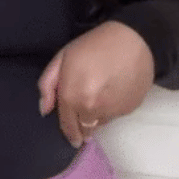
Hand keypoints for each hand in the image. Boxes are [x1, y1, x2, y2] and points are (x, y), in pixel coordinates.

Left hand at [37, 20, 155, 148]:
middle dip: (82, 127)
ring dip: (97, 117)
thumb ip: (47, 85)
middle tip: (84, 116)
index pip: (68, 126)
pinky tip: (114, 92)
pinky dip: (112, 109)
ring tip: (100, 96)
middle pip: (85, 130)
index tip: (73, 139)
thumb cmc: (93, 46)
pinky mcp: (130, 109)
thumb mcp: (62, 57)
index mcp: (72, 97)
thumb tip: (45, 110)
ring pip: (101, 123)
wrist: (133, 39)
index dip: (69, 134)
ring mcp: (112, 111)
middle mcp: (92, 109)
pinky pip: (116, 115)